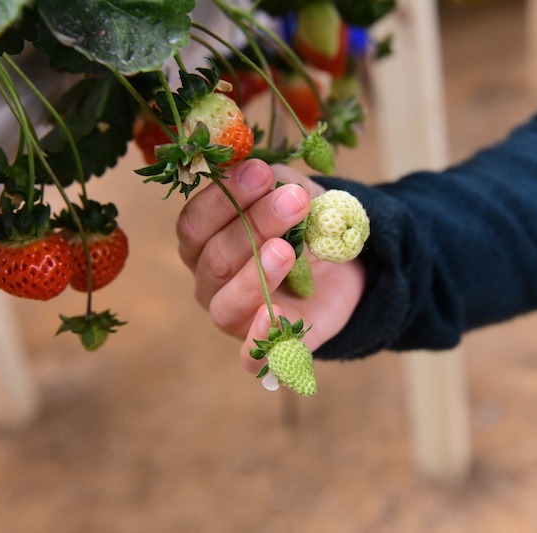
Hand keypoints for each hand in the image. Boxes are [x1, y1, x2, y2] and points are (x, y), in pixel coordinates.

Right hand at [176, 160, 365, 372]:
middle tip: (294, 201)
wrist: (342, 264)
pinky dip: (260, 339)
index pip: (194, 224)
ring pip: (228, 304)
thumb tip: (265, 175)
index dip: (222, 198)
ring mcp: (234, 317)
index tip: (261, 172)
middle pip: (215, 258)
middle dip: (254, 226)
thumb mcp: (294, 193)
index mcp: (203, 242)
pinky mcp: (265, 348)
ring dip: (257, 274)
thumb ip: (277, 184)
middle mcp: (209, 281)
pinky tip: (279, 314)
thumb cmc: (302, 222)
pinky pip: (250, 356)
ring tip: (287, 249)